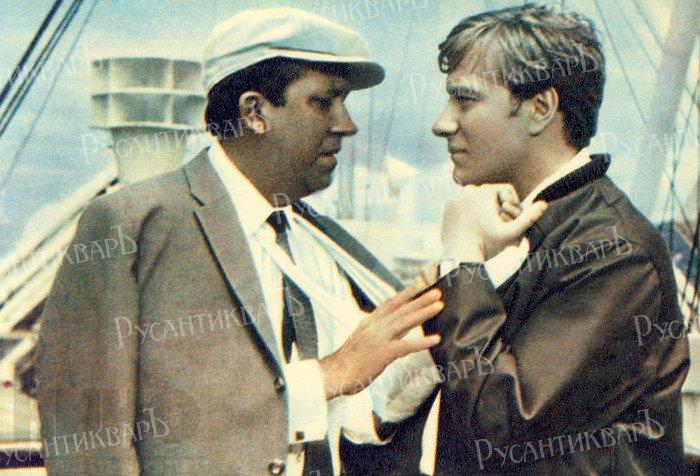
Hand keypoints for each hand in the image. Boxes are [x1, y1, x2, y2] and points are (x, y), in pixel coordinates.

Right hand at [319, 286, 442, 398]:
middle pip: (402, 310)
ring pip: (406, 321)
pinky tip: (435, 339)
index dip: (406, 294)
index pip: (390, 304)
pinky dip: (422, 341)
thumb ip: (378, 334)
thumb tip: (394, 331)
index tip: (418, 285)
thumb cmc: (346, 363)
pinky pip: (406, 345)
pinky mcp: (383, 353)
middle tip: (437, 292)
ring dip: (424, 312)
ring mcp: (379, 338)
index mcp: (369, 323)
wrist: (332, 374)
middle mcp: (375, 327)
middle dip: (420, 300)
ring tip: (439, 305)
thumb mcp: (362, 341)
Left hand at [441, 184, 546, 261]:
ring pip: (476, 198)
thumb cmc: (488, 244)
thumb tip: (544, 203)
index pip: (506, 190)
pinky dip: (468, 211)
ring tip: (487, 223)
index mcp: (486, 191)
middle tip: (498, 221)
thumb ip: (529, 218)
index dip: (512, 203)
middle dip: (496, 205)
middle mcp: (469, 189)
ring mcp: (456, 197)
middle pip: (490, 193)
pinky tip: (473, 224)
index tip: (510, 217)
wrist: (460, 255)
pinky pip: (462, 204)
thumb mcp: (511, 232)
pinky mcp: (447, 206)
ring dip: (483, 207)